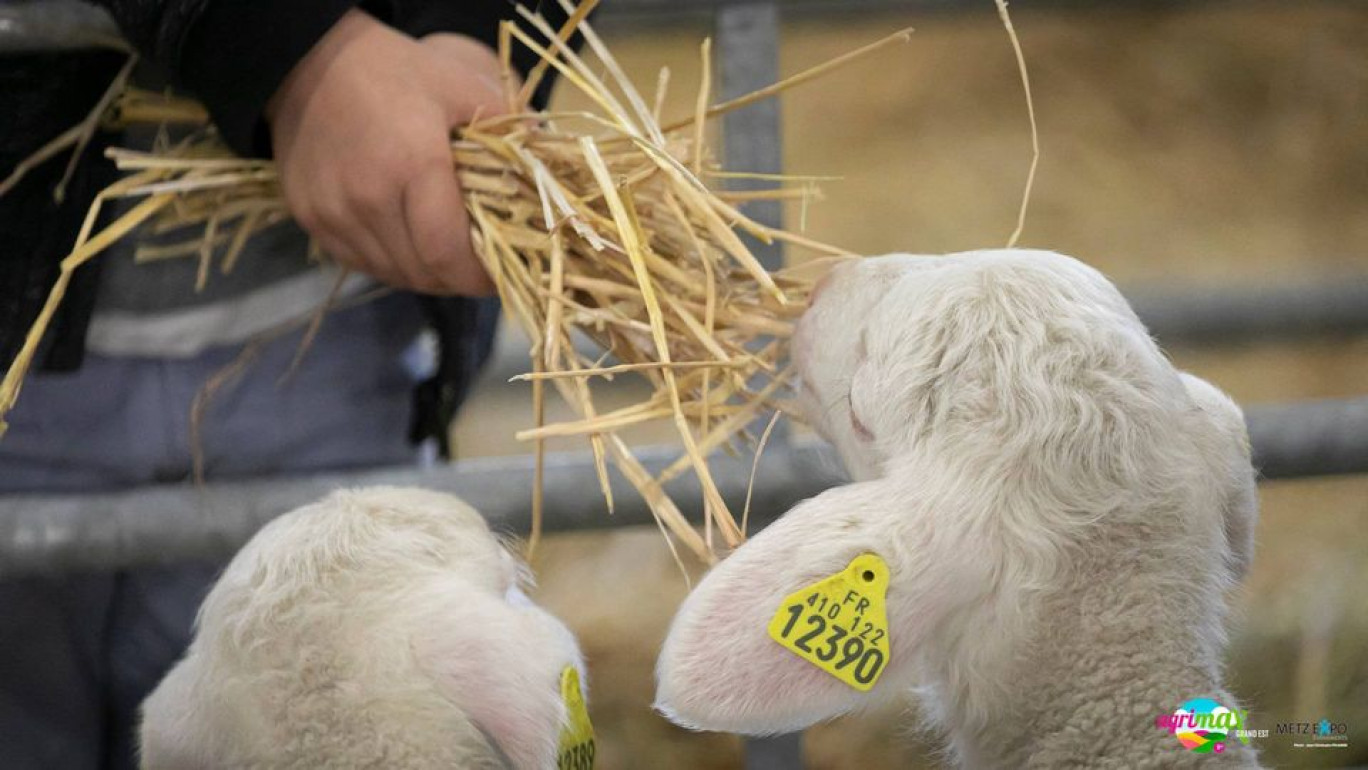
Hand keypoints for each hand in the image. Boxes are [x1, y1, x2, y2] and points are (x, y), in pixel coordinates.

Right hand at [265, 10, 504, 294]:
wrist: (310, 61)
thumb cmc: (396, 72)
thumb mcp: (461, 87)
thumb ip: (511, 132)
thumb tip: (554, 173)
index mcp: (413, 166)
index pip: (449, 255)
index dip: (479, 278)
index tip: (500, 276)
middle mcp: (368, 198)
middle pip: (424, 273)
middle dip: (458, 279)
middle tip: (479, 266)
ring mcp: (333, 213)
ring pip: (393, 274)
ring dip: (425, 273)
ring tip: (445, 253)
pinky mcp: (310, 218)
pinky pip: (361, 261)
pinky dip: (391, 260)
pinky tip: (407, 238)